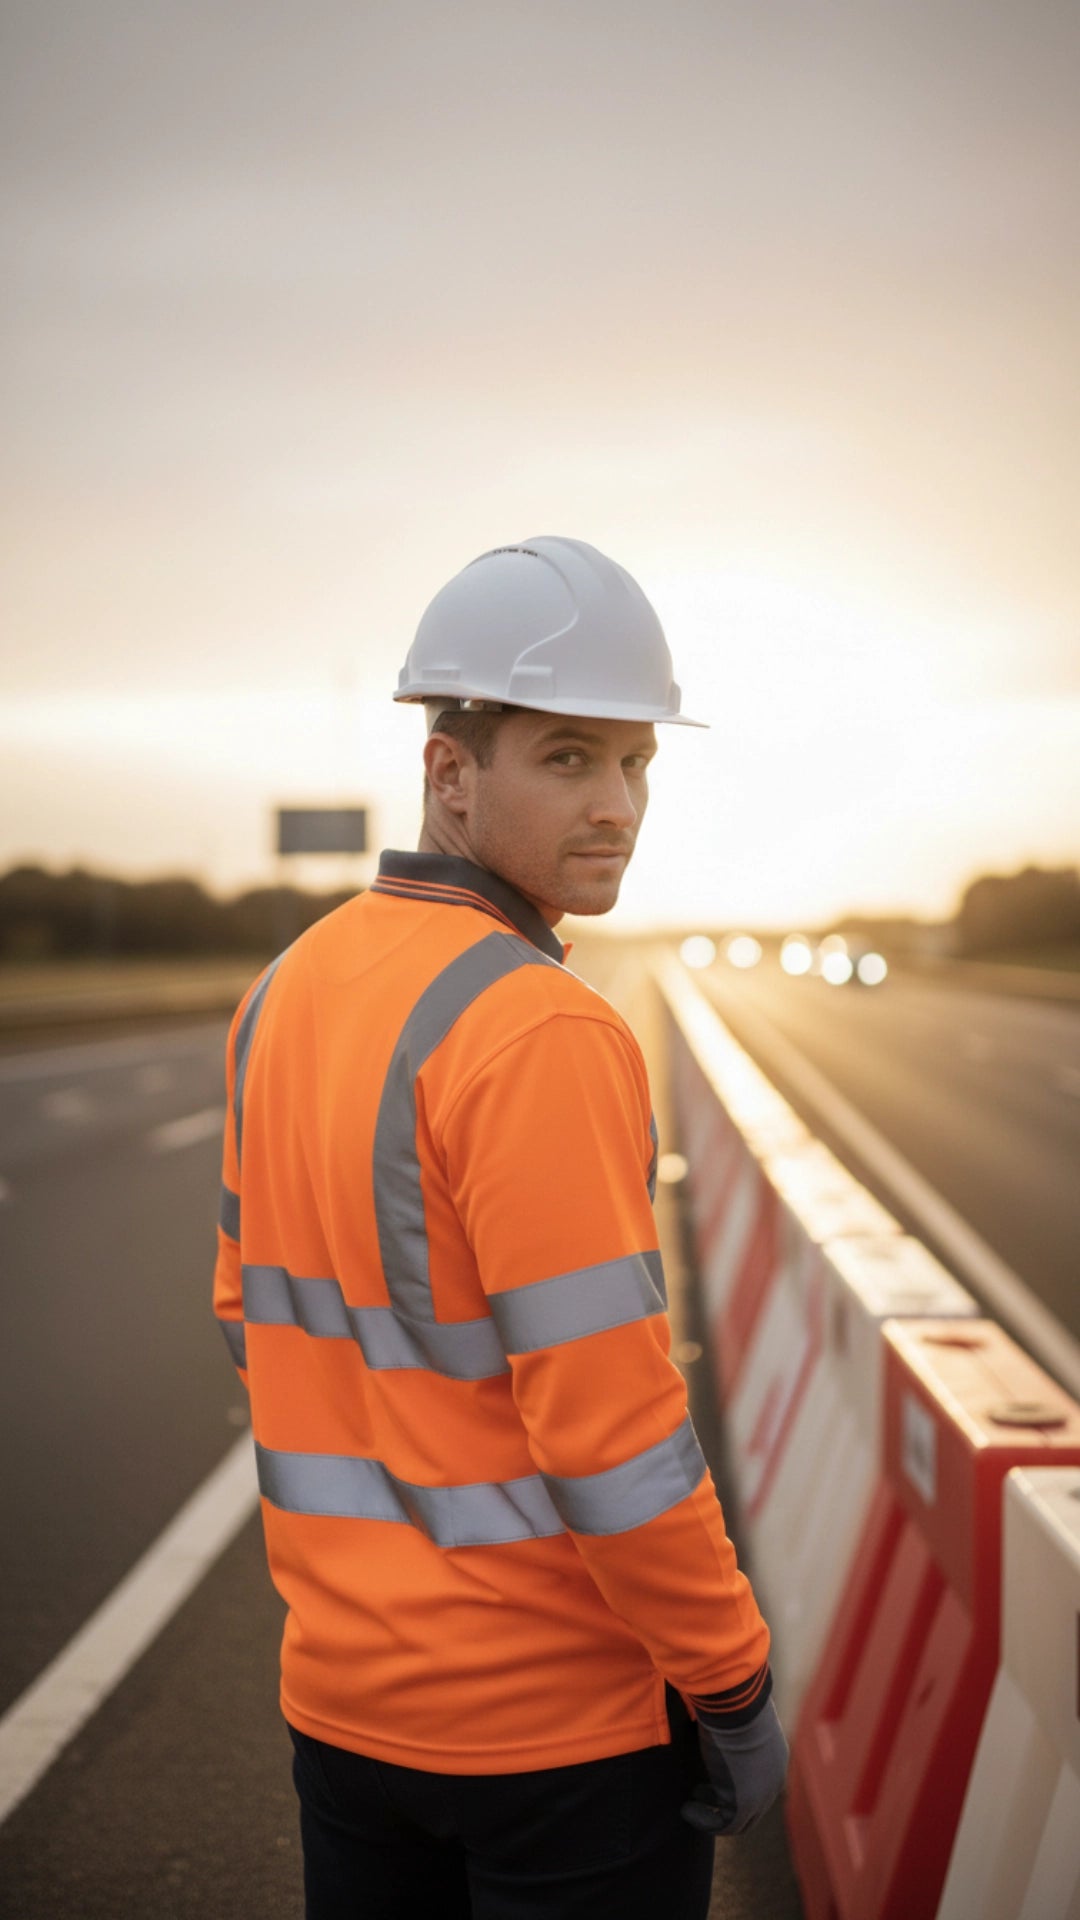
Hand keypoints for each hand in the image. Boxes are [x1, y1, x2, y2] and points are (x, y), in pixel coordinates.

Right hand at [681, 1698, 788, 1835]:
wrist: (737, 1703)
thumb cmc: (731, 1700)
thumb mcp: (732, 1717)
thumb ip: (728, 1729)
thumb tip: (708, 1719)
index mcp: (774, 1756)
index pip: (758, 1783)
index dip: (733, 1786)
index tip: (708, 1781)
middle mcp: (773, 1778)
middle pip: (751, 1806)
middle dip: (722, 1803)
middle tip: (698, 1792)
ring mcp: (762, 1794)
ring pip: (739, 1819)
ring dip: (711, 1816)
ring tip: (689, 1806)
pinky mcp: (746, 1803)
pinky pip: (724, 1824)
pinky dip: (703, 1821)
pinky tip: (686, 1810)